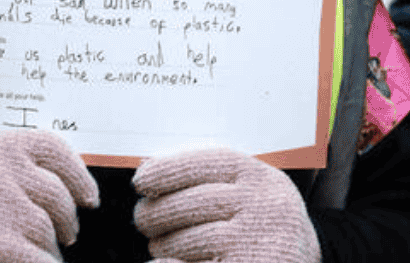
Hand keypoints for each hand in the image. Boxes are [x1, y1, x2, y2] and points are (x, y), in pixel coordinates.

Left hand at [133, 148, 318, 262]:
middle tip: (144, 218)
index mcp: (262, 180)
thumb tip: (152, 172)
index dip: (168, 170)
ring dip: (164, 245)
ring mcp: (254, 246)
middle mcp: (263, 210)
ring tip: (160, 245)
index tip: (142, 179)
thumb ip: (216, 179)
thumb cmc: (266, 226)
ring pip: (188, 240)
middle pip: (191, 204)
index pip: (207, 164)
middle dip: (157, 213)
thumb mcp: (256, 192)